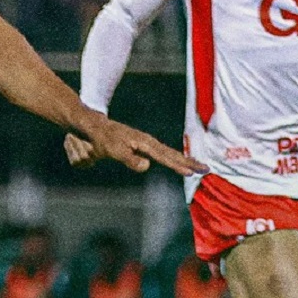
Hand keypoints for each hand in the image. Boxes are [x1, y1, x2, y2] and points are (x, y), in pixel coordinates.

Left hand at [71, 117, 206, 176]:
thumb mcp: (112, 150)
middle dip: (189, 162)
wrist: (91, 125)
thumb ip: (129, 159)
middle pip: (172, 154)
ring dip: (183, 160)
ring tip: (197, 166)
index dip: (179, 165)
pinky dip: (173, 158)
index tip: (193, 172)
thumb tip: (147, 166)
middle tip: (205, 169)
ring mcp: (145, 143)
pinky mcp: (140, 145)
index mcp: (144, 143)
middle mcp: (147, 142)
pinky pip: (161, 153)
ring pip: (168, 153)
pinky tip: (177, 161)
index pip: (165, 157)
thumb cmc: (101, 139)